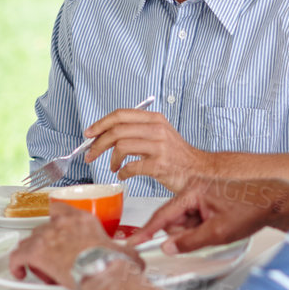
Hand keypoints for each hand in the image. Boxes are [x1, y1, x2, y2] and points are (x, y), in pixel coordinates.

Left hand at [9, 204, 143, 289]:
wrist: (101, 272)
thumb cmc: (110, 263)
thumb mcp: (124, 252)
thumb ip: (126, 251)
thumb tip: (134, 256)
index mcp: (82, 219)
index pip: (60, 210)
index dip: (55, 221)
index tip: (55, 230)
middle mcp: (61, 224)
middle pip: (43, 229)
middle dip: (45, 243)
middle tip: (51, 258)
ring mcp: (46, 237)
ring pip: (29, 242)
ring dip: (31, 255)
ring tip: (38, 268)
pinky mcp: (35, 252)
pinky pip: (17, 256)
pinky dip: (16, 264)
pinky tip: (19, 272)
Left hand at [83, 108, 209, 190]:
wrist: (199, 171)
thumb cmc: (177, 156)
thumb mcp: (160, 134)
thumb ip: (138, 130)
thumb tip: (108, 134)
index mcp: (155, 119)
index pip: (121, 114)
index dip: (100, 123)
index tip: (89, 134)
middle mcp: (157, 129)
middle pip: (117, 130)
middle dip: (98, 144)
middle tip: (90, 154)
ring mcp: (159, 147)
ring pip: (121, 146)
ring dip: (111, 159)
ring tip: (113, 166)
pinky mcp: (160, 165)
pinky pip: (132, 167)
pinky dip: (123, 172)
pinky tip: (124, 175)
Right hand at [126, 176, 288, 254]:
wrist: (276, 201)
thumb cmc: (252, 209)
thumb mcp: (219, 232)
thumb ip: (189, 241)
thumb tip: (168, 247)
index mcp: (193, 190)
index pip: (163, 213)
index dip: (147, 231)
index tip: (133, 241)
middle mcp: (195, 188)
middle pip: (174, 220)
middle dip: (186, 233)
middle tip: (208, 235)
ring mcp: (203, 194)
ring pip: (186, 221)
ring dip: (197, 232)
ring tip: (219, 229)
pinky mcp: (210, 200)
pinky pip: (197, 219)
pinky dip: (204, 228)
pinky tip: (220, 227)